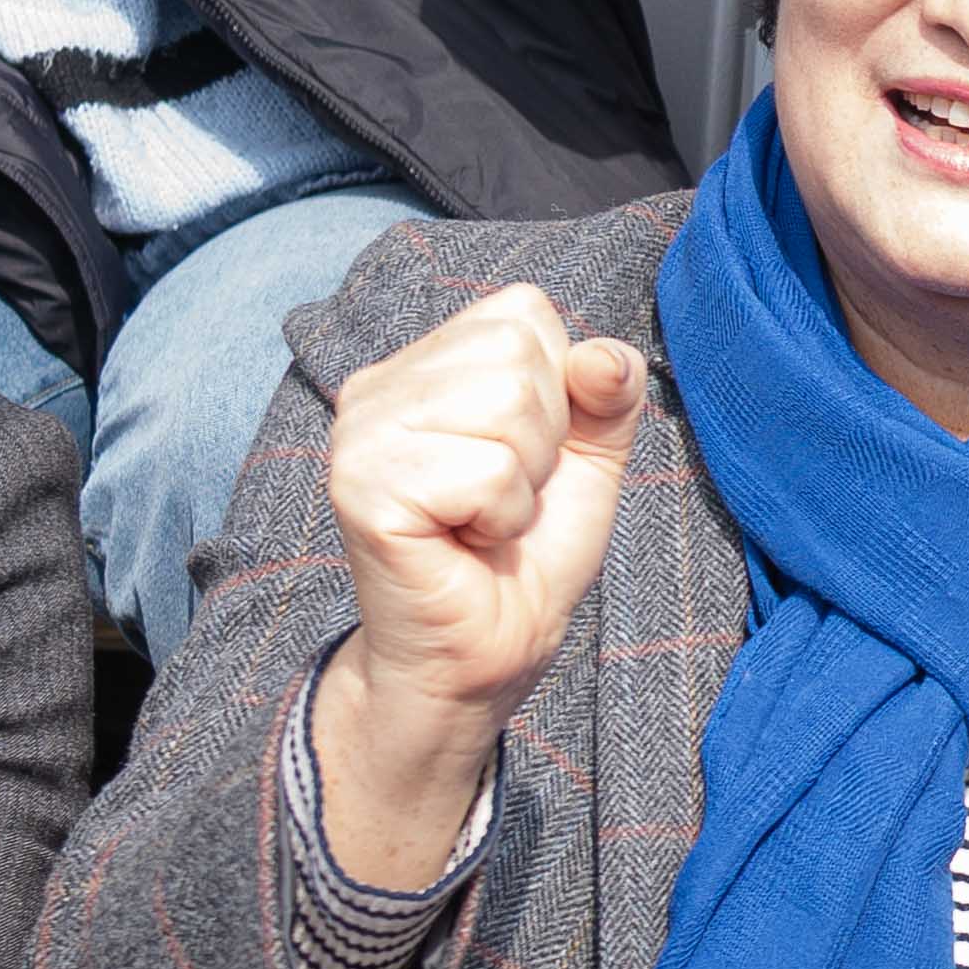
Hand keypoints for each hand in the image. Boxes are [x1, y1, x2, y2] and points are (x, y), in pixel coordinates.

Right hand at [306, 282, 637, 885]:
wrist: (483, 657)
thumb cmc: (524, 558)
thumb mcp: (589, 461)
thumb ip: (608, 392)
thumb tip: (606, 357)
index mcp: (421, 363)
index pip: (523, 312)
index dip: (558, 392)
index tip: (524, 461)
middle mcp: (377, 385)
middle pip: (516, 354)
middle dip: (543, 440)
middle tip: (503, 500)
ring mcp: (360, 434)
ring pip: (506, 405)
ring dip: (523, 483)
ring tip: (483, 522)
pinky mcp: (363, 488)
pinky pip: (488, 471)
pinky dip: (502, 518)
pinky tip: (465, 545)